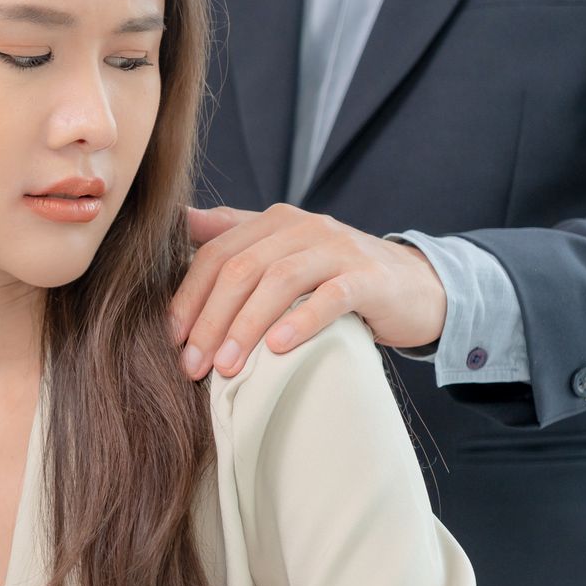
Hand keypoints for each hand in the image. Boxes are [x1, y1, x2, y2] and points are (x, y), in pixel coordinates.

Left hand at [168, 204, 447, 379]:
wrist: (416, 286)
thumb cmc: (336, 277)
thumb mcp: (283, 254)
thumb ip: (233, 237)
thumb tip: (178, 220)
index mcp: (273, 221)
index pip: (216, 253)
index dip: (188, 296)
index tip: (170, 339)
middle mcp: (303, 226)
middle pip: (241, 268)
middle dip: (210, 319)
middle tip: (192, 365)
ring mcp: (338, 249)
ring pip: (279, 280)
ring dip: (246, 326)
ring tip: (226, 366)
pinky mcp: (369, 277)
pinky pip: (330, 296)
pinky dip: (300, 321)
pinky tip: (277, 348)